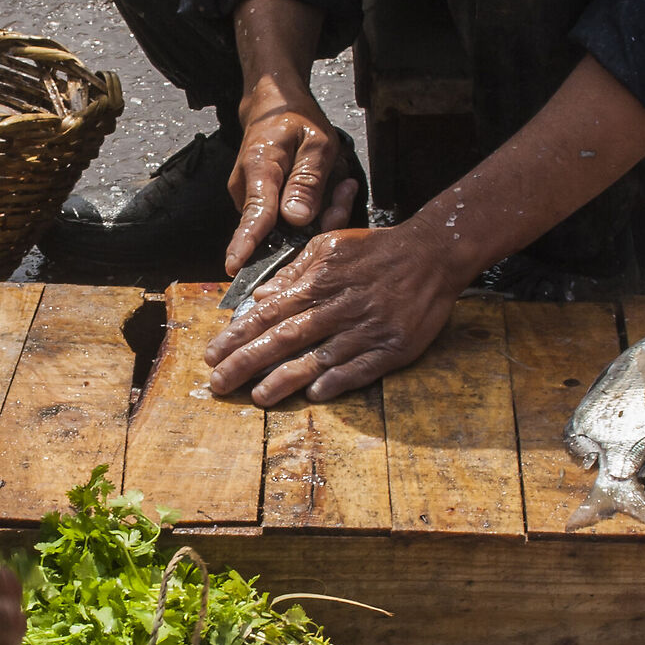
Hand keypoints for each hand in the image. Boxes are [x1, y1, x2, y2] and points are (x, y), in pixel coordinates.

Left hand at [204, 219, 463, 405]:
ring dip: (286, 378)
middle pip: (285, 338)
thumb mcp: (329, 247)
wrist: (432, 253)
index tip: (212, 354)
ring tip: (258, 397)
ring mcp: (367, 329)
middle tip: (219, 383)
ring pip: (319, 358)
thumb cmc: (376, 251)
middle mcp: (338, 307)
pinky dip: (339, 380)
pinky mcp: (394, 346)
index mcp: (319, 283)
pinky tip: (315, 394)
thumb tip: (260, 298)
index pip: (268, 313)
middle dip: (248, 362)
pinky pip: (362, 368)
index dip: (238, 336)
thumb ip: (293, 274)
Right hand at [227, 73, 360, 275]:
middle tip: (346, 189)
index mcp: (260, 167)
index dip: (246, 243)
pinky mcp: (260, 204)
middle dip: (316, 222)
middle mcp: (247, 188)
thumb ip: (308, 181)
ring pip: (285, 226)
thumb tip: (296, 220)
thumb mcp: (317, 142)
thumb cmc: (297, 120)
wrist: (273, 107)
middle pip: (277, 227)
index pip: (254, 213)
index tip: (234, 265)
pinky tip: (330, 187)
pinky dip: (312, 210)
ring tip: (341, 182)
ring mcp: (251, 198)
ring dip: (318, 213)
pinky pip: (286, 220)